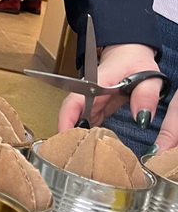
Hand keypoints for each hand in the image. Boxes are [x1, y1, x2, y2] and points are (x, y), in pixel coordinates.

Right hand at [57, 43, 172, 146]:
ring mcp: (89, 100)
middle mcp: (88, 92)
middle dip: (68, 135)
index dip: (67, 119)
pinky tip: (89, 149)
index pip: (75, 101)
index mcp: (97, 82)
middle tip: (72, 156)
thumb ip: (146, 95)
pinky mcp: (94, 107)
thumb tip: (142, 118)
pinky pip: (86, 122)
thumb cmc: (135, 61)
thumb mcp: (148, 75)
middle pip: (71, 114)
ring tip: (79, 157)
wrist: (128, 53)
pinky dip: (86, 135)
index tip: (64, 136)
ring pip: (76, 120)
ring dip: (76, 136)